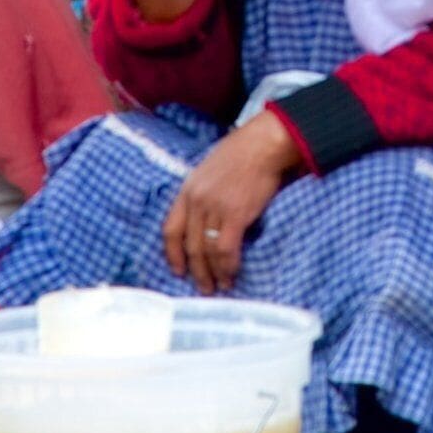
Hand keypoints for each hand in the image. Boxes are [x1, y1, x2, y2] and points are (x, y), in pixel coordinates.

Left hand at [162, 112, 299, 292]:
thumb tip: (207, 220)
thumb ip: (203, 194)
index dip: (172, 254)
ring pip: (207, 251)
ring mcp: (214, 208)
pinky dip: (228, 266)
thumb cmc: (241, 154)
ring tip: (219, 287)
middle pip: (190, 246)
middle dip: (196, 271)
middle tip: (203, 288)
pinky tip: (231, 275)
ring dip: (213, 273)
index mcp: (187, 190)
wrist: (262, 145)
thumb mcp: (209, 170)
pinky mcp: (235, 214)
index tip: (177, 270)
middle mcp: (196, 201)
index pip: (170, 229)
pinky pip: (226, 248)